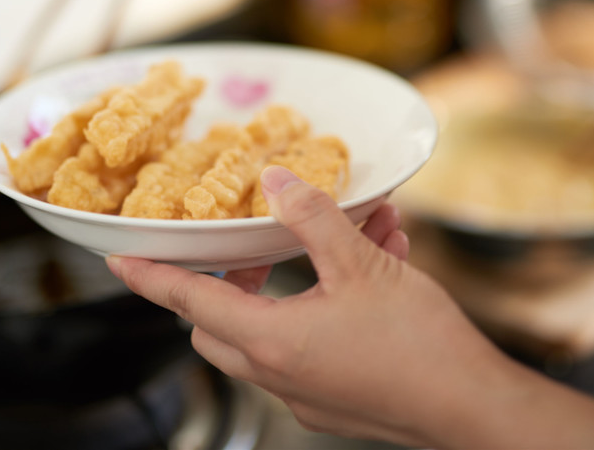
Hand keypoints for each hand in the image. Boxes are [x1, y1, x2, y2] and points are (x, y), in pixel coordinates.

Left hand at [107, 166, 500, 446]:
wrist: (473, 409)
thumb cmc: (418, 345)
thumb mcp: (361, 266)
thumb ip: (312, 219)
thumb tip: (277, 184)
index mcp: (272, 342)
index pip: (190, 302)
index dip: (152, 277)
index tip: (120, 260)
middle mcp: (279, 375)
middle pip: (220, 326)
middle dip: (224, 282)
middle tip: (244, 247)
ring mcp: (306, 394)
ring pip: (271, 332)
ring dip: (294, 283)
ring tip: (346, 239)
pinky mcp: (336, 401)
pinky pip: (312, 345)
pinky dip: (326, 306)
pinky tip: (375, 271)